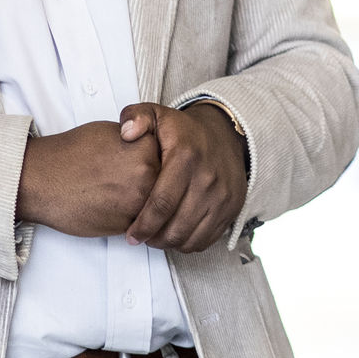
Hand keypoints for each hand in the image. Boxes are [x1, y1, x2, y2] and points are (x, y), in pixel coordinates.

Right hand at [17, 119, 160, 237]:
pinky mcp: (128, 224)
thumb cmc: (71, 154)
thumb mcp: (111, 133)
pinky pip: (142, 223)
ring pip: (155, 206)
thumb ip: (139, 142)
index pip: (168, 158)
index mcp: (145, 146)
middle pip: (165, 184)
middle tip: (125, 182)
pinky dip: (132, 219)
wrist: (41, 179)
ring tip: (118, 194)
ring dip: (144, 204)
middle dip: (150, 185)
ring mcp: (138, 200)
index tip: (137, 165)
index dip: (155, 163)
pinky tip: (112, 208)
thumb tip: (153, 151)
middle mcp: (147, 172)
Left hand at [117, 102, 247, 252]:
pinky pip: (208, 239)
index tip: (131, 235)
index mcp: (185, 157)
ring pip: (192, 237)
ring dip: (170, 243)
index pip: (161, 203)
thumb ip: (135, 117)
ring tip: (155, 237)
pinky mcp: (232, 208)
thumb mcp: (156, 114)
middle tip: (140, 238)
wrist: (224, 134)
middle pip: (176, 226)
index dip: (143, 225)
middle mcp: (208, 178)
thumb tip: (126, 134)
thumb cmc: (184, 131)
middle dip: (154, 239)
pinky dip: (189, 243)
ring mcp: (222, 196)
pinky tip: (175, 234)